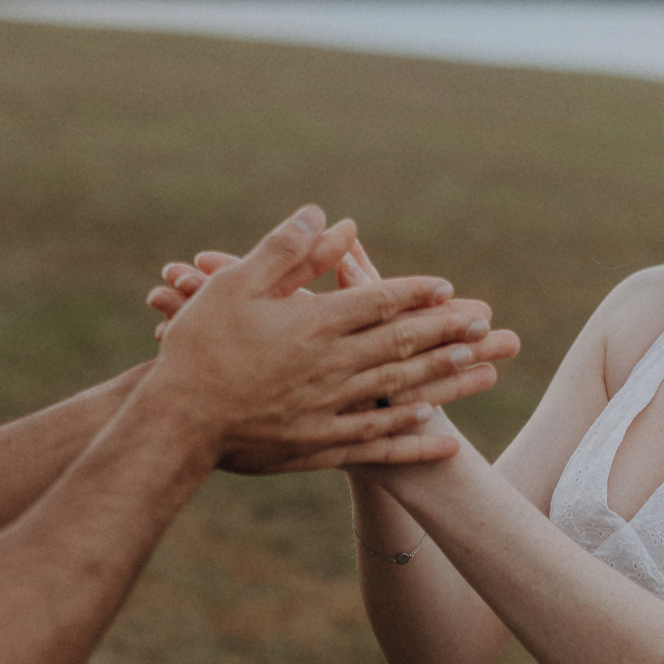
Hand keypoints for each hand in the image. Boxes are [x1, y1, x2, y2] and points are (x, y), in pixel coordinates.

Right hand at [143, 207, 514, 472]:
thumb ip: (288, 251)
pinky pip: (377, 445)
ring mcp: (329, 411)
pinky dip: (412, 441)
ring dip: (444, 379)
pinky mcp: (319, 447)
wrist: (177, 422)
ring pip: (400, 393)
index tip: (448, 287)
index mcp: (313, 324)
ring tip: (482, 369)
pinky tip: (442, 435)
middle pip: (401, 346)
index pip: (378, 302)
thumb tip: (328, 216)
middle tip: (486, 324)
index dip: (415, 293)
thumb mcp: (236, 285)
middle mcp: (331, 368)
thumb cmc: (199, 346)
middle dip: (447, 333)